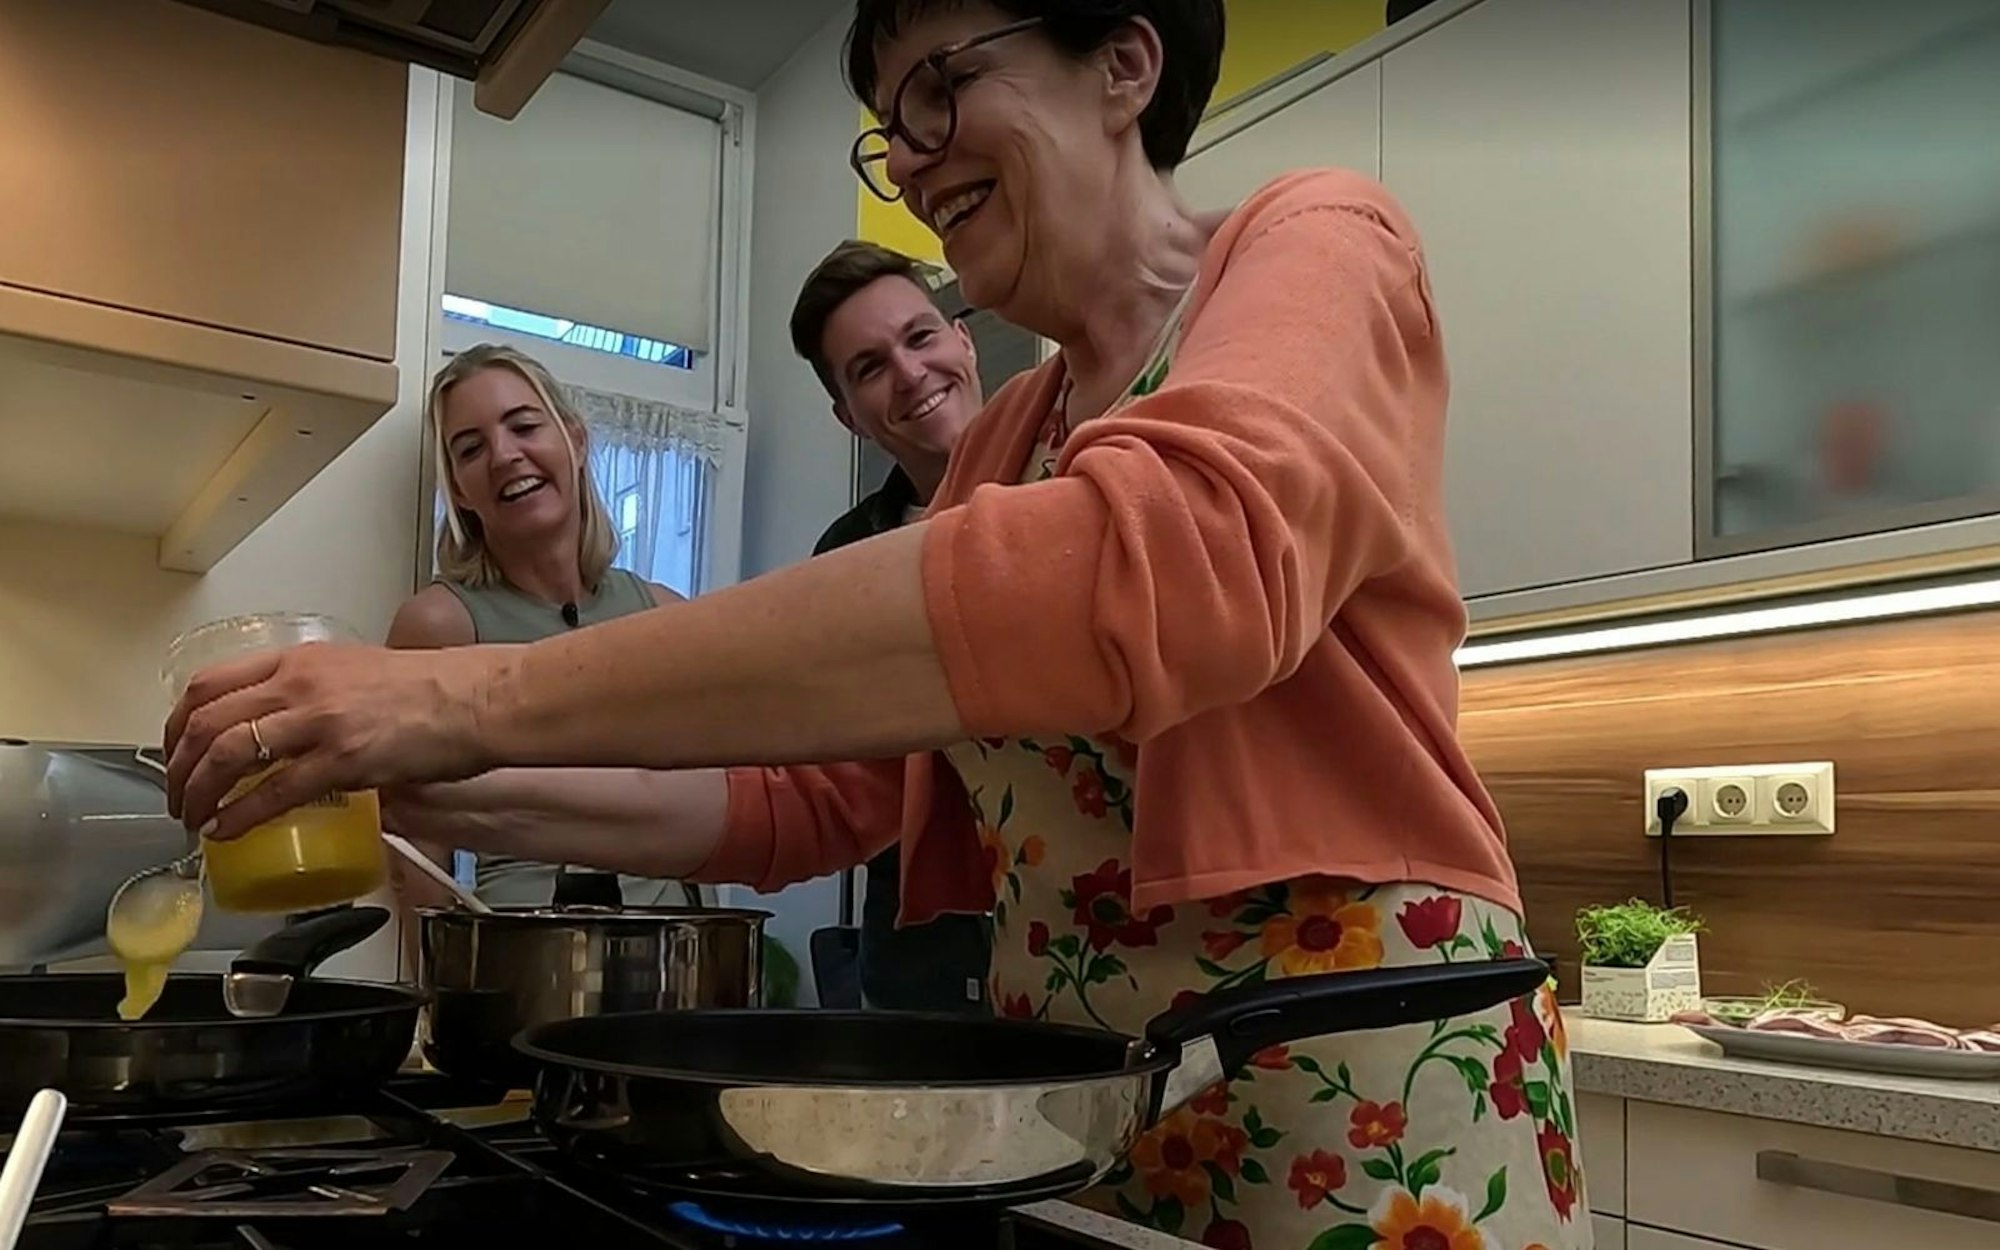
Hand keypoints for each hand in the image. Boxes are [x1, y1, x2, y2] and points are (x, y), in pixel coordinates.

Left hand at [164, 641, 504, 838]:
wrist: (477, 698)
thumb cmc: (433, 687)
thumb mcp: (356, 672)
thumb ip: (315, 696)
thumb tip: (295, 736)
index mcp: (300, 659)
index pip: (210, 684)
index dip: (178, 724)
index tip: (176, 752)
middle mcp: (299, 683)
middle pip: (206, 721)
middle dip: (178, 766)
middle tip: (177, 795)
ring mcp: (318, 721)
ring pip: (228, 754)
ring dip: (199, 793)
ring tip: (194, 818)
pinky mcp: (342, 759)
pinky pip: (273, 791)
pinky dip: (240, 814)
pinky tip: (227, 830)